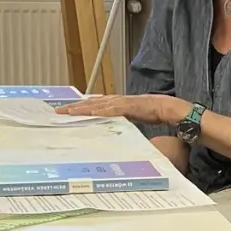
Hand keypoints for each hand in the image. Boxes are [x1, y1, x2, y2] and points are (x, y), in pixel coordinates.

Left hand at [58, 94, 186, 124]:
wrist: (172, 108)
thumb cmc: (155, 114)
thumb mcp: (134, 119)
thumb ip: (123, 121)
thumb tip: (113, 130)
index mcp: (118, 103)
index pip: (95, 104)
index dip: (81, 107)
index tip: (67, 111)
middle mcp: (118, 100)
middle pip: (92, 102)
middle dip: (75, 107)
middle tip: (59, 111)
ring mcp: (124, 102)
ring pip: (99, 104)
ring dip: (84, 108)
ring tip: (69, 111)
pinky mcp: (131, 106)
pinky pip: (113, 109)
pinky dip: (102, 110)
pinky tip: (92, 112)